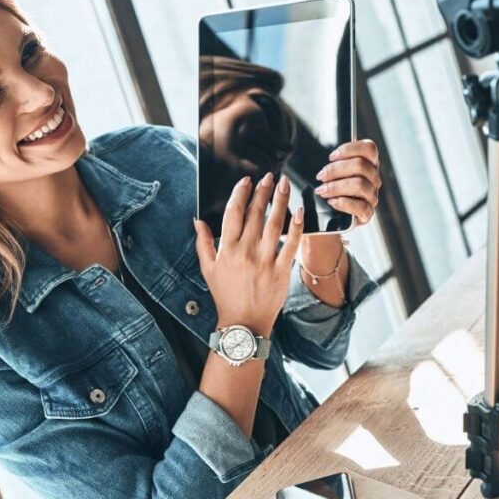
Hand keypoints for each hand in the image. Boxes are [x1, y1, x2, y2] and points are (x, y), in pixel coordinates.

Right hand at [194, 172, 304, 336]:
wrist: (244, 322)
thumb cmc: (225, 295)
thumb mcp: (208, 269)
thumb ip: (203, 243)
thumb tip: (198, 220)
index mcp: (227, 249)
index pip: (233, 213)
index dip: (240, 193)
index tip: (247, 181)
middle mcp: (246, 252)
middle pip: (255, 214)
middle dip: (263, 191)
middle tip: (270, 176)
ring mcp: (265, 261)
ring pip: (274, 224)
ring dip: (280, 201)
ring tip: (284, 184)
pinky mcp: (281, 270)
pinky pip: (291, 245)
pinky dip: (296, 227)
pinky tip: (299, 212)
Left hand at [313, 139, 381, 227]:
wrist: (336, 216)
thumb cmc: (334, 189)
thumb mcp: (336, 172)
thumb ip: (335, 161)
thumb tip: (323, 155)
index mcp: (370, 164)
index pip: (369, 148)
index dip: (349, 149)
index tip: (331, 157)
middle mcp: (374, 179)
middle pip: (360, 165)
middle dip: (336, 169)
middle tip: (321, 176)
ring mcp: (372, 196)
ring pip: (359, 184)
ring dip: (336, 186)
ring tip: (322, 190)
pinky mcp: (368, 213)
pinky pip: (361, 206)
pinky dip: (344, 203)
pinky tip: (332, 202)